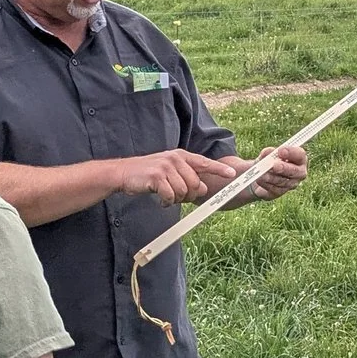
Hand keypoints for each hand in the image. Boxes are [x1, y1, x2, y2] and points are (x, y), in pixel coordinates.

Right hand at [114, 150, 238, 204]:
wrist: (124, 173)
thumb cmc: (149, 175)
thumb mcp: (170, 172)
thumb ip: (188, 178)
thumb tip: (203, 189)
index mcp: (181, 156)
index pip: (204, 162)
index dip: (219, 169)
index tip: (232, 174)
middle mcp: (175, 159)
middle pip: (195, 184)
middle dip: (189, 195)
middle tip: (177, 197)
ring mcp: (166, 166)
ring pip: (183, 191)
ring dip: (175, 199)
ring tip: (165, 195)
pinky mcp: (157, 176)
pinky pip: (170, 196)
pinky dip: (166, 201)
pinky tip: (160, 199)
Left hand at [236, 144, 308, 201]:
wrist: (260, 175)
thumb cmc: (268, 161)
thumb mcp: (266, 154)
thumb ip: (267, 152)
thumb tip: (267, 153)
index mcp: (299, 158)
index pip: (300, 154)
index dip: (291, 152)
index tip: (280, 151)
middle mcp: (299, 172)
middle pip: (295, 171)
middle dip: (284, 168)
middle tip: (274, 165)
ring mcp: (291, 184)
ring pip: (283, 181)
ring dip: (271, 177)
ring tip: (261, 173)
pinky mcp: (281, 192)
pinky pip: (275, 189)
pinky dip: (266, 184)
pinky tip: (259, 179)